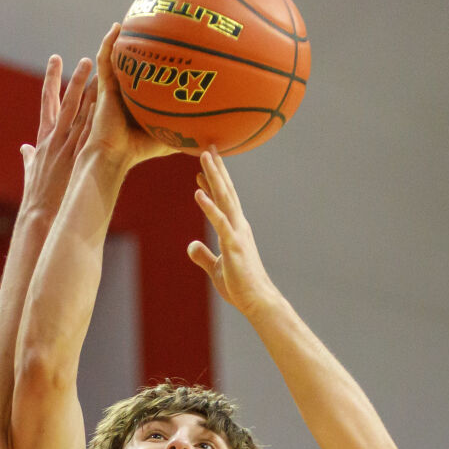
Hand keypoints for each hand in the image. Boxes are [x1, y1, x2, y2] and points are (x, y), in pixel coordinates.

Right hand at [18, 54, 95, 221]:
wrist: (40, 215)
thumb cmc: (36, 198)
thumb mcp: (30, 173)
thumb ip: (29, 158)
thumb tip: (24, 149)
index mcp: (43, 139)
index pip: (48, 102)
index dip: (51, 80)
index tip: (55, 60)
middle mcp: (55, 138)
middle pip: (66, 102)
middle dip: (75, 79)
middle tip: (86, 60)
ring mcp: (67, 147)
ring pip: (80, 113)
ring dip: (90, 92)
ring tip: (100, 73)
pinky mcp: (78, 158)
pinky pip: (91, 132)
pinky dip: (98, 116)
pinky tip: (107, 103)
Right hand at [89, 23, 177, 168]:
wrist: (115, 154)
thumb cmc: (140, 149)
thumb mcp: (171, 138)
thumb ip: (189, 133)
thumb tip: (216, 138)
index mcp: (142, 99)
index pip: (152, 74)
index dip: (161, 60)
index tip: (176, 45)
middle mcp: (129, 89)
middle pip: (137, 62)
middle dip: (144, 45)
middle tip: (157, 24)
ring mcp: (116, 86)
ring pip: (119, 56)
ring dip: (125, 38)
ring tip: (134, 18)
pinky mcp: (104, 86)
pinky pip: (105, 59)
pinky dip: (109, 42)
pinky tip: (116, 27)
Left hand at [187, 148, 279, 315]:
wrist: (257, 300)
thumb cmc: (240, 286)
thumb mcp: (216, 268)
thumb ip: (203, 255)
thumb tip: (191, 245)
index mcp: (235, 230)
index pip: (223, 201)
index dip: (212, 184)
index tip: (202, 168)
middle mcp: (238, 225)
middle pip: (225, 191)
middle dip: (216, 169)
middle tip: (207, 147)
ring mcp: (236, 233)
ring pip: (224, 198)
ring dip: (213, 176)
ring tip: (204, 156)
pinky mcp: (233, 244)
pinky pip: (218, 221)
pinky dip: (208, 206)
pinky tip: (197, 192)